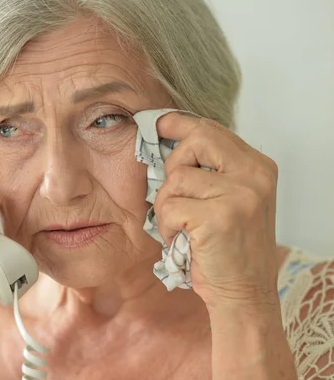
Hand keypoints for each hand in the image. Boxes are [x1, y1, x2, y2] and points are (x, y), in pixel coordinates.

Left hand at [153, 113, 279, 313]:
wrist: (244, 294)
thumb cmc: (229, 249)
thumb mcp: (231, 200)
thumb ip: (211, 171)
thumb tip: (169, 142)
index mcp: (258, 168)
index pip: (213, 130)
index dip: (180, 123)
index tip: (158, 121)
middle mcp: (254, 175)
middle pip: (196, 139)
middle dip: (174, 164)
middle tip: (177, 195)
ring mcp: (238, 195)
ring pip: (175, 180)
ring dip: (167, 207)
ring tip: (183, 228)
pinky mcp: (217, 217)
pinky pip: (169, 207)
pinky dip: (166, 227)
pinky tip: (182, 240)